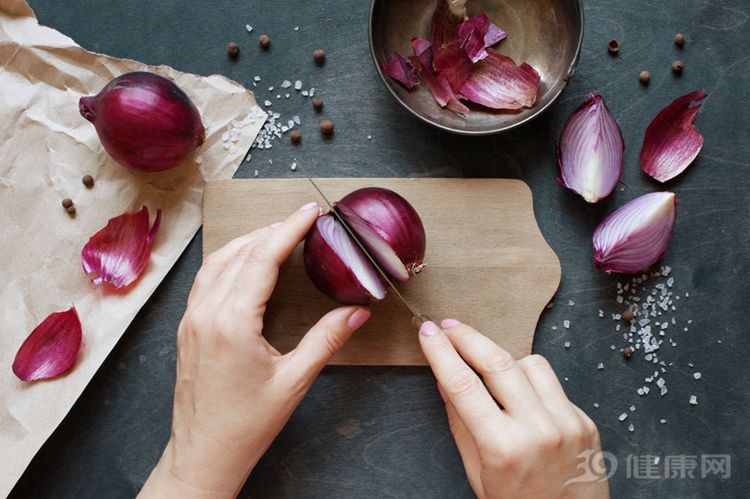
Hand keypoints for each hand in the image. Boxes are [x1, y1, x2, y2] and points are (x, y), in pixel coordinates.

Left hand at [140, 202, 370, 498]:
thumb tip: (356, 312)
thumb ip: (326, 340)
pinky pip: (206, 279)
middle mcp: (206, 313)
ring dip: (248, 241)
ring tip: (278, 233)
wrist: (203, 454)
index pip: (263, 259)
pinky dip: (229, 259)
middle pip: (240, 253)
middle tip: (303, 220)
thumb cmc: (245, 425)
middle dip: (273, 230)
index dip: (290, 230)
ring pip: (218, 261)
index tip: (310, 212)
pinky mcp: (188, 327)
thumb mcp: (294, 382)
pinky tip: (245, 262)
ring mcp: (192, 319)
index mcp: (232, 323)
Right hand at [419, 319, 608, 498]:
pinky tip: (521, 397)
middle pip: (497, 362)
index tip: (428, 332)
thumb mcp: (477, 473)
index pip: (463, 385)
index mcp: (503, 448)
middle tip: (449, 326)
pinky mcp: (585, 421)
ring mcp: (567, 423)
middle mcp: (538, 430)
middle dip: (468, 337)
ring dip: (504, 359)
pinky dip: (532, 382)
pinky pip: (553, 383)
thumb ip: (461, 423)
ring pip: (530, 363)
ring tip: (488, 370)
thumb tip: (444, 380)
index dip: (441, 352)